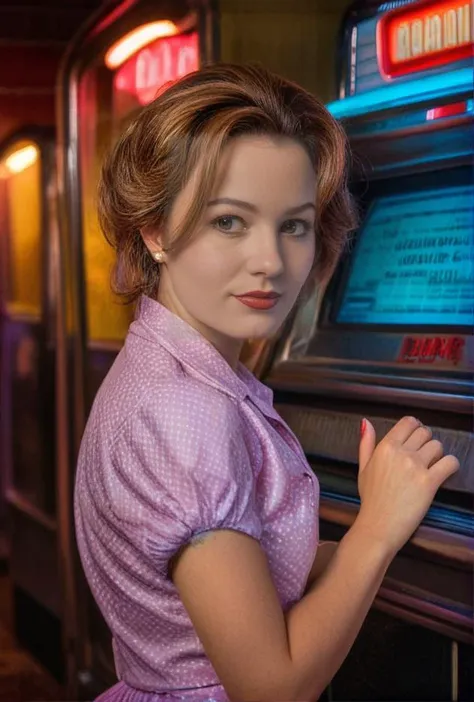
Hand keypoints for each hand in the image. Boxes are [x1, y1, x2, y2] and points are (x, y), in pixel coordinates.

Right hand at [354, 416, 458, 556]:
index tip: (417, 438)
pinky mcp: (429, 482)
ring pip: (438, 446)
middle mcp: (401, 453)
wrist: (377, 526)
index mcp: (385, 447)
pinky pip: (450, 463)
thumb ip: (366, 443)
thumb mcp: (363, 468)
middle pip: (425, 432)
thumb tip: (366, 422)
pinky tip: (444, 473)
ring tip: (432, 466)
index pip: (408, 422)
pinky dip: (451, 466)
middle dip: (427, 441)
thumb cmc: (370, 499)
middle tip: (425, 455)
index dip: (416, 427)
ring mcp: (416, 466)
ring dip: (438, 455)